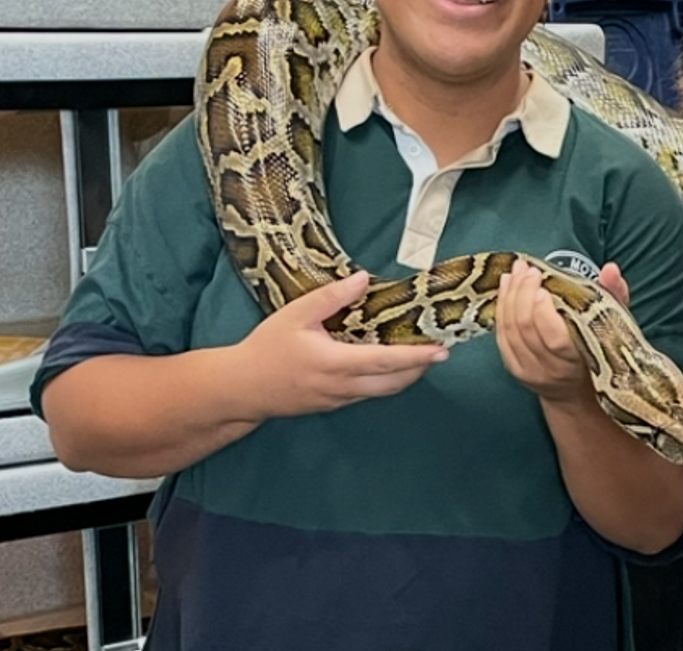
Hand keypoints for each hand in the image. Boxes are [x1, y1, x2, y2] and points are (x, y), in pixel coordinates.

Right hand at [234, 271, 447, 418]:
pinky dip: (385, 381)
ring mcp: (338, 400)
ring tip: (421, 357)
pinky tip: (388, 367)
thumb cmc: (266, 348)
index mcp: (335, 363)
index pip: (386, 362)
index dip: (416, 357)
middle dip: (420, 368)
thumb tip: (363, 278)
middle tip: (440, 351)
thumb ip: (330, 298)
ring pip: (382, 391)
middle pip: (393, 382)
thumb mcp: (294, 315)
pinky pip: (367, 395)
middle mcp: (342, 387)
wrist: (241, 389)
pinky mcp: (333, 405)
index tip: (441, 350)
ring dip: (405, 376)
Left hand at [495, 259, 615, 405]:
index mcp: (577, 361)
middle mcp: (550, 370)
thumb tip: (610, 269)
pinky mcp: (513, 366)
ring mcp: (528, 370)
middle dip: (524, 293)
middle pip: (526, 329)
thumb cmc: (598, 349)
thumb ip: (615, 294)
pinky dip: (502, 307)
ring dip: (510, 295)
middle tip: (530, 270)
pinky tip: (506, 286)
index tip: (543, 288)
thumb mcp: (613, 322)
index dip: (543, 313)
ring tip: (517, 271)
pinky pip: (501, 334)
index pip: (554, 339)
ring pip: (510, 329)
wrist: (576, 389)